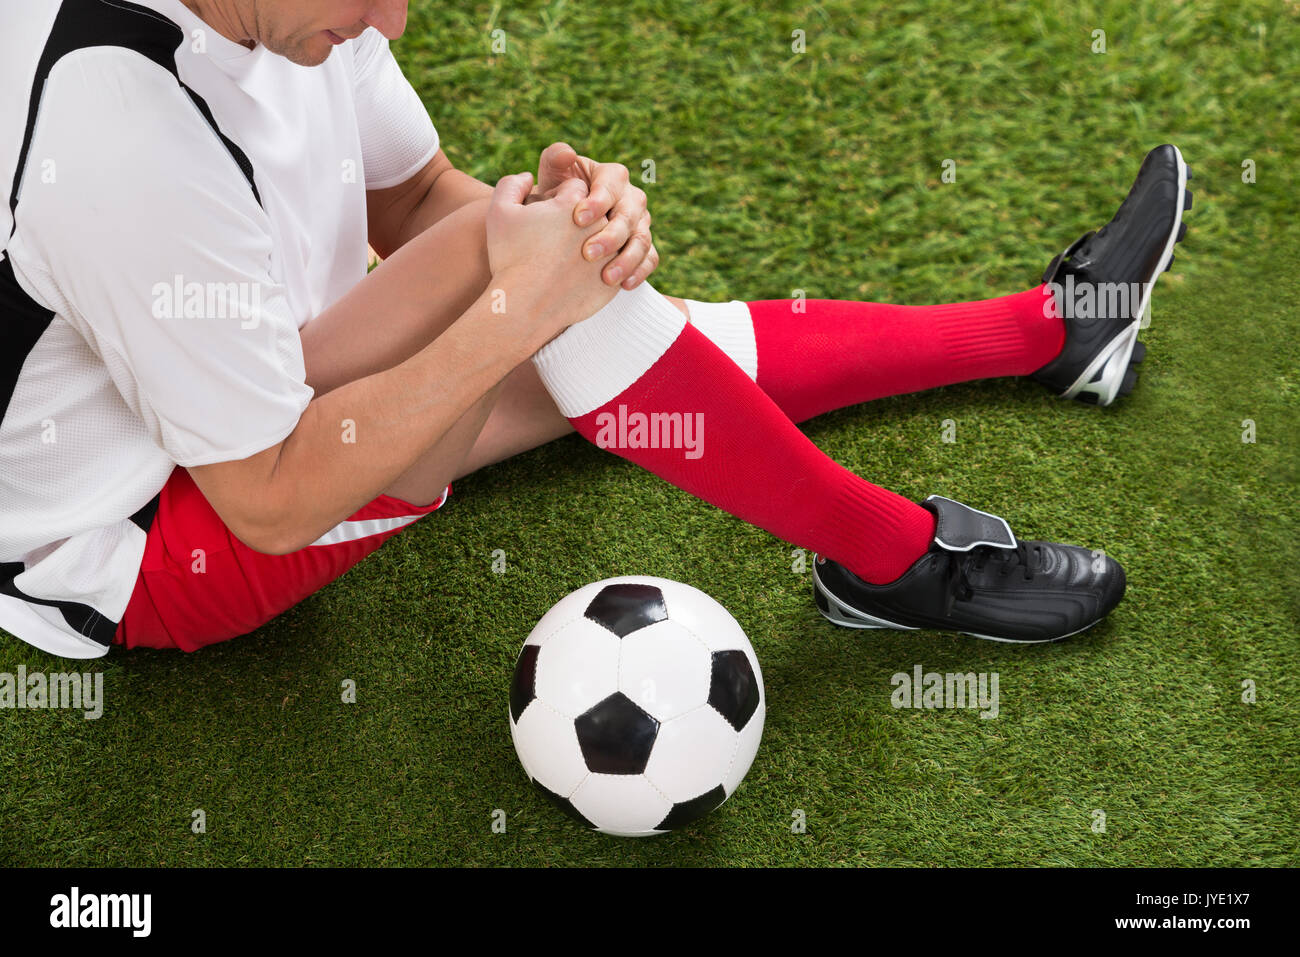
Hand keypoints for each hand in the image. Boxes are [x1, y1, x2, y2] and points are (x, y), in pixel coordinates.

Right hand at [486, 171, 619, 334]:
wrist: (525, 306)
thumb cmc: (509, 257)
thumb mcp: (500, 210)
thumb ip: (513, 184)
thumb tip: (529, 178)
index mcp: (576, 200)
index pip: (576, 187)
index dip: (560, 196)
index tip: (549, 211)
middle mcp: (601, 223)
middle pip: (595, 212)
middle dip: (581, 219)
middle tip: (557, 235)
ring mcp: (611, 253)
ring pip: (607, 241)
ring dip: (593, 244)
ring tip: (566, 259)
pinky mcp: (614, 281)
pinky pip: (611, 269)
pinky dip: (598, 270)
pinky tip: (576, 276)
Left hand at [526, 142, 657, 290]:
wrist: (560, 226)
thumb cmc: (554, 197)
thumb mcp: (552, 176)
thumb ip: (555, 160)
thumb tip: (567, 154)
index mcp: (612, 176)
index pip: (611, 184)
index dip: (597, 201)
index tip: (577, 218)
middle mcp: (631, 198)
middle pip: (629, 215)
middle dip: (610, 235)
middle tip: (588, 254)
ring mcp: (640, 224)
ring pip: (642, 240)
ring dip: (626, 259)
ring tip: (607, 278)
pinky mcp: (643, 248)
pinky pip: (649, 259)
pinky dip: (639, 272)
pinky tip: (623, 285)